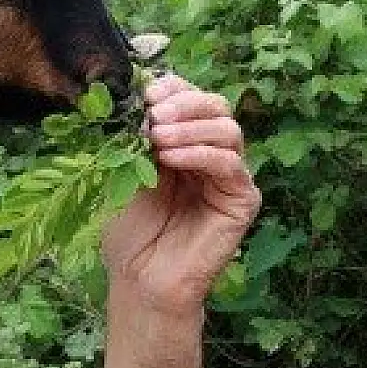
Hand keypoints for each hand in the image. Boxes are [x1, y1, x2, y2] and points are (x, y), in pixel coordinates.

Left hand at [101, 75, 260, 317]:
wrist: (139, 277)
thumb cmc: (129, 231)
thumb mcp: (124, 173)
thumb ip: (135, 137)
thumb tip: (138, 98)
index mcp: (183, 143)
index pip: (191, 99)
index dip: (174, 89)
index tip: (147, 93)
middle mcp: (211, 155)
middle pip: (216, 107)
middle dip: (185, 103)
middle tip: (155, 113)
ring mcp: (230, 177)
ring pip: (228, 130)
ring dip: (191, 127)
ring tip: (159, 137)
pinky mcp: (242, 200)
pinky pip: (230, 165)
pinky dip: (201, 154)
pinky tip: (172, 158)